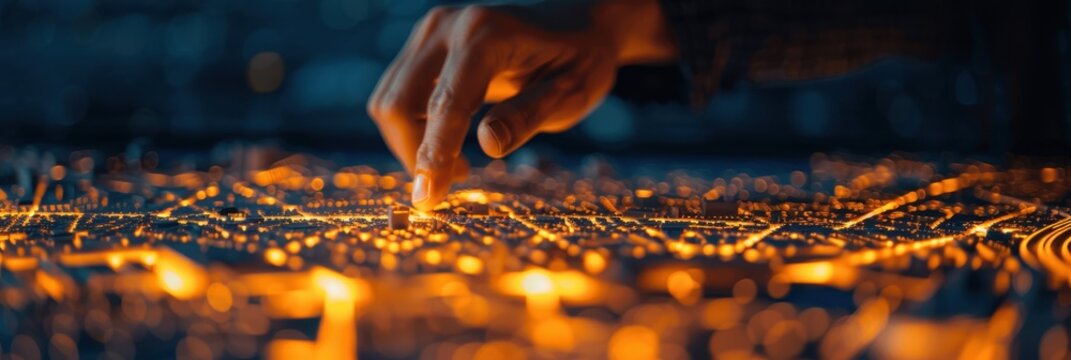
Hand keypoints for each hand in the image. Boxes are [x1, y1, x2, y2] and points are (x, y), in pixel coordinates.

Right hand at [367, 0, 675, 209]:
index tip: (427, 199)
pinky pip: (397, 92)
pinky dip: (412, 127)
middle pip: (399, 102)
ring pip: (389, 100)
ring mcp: (431, 32)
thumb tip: (488, 145)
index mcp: (487, 34)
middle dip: (414, 153)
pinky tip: (447, 142)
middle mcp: (449, 26)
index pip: (446, 102)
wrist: (575, 23)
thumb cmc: (579, 61)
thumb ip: (527, 117)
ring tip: (458, 165)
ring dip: (410, 143)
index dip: (433, 154)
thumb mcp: (570, 94)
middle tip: (453, 186)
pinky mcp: (424, 45)